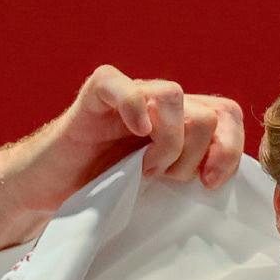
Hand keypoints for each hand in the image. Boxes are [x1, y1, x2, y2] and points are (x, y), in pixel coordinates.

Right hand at [0, 66, 244, 258]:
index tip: (211, 185)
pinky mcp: (94, 97)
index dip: (230, 149)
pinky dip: (135, 108)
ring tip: (146, 170)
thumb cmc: (106, 193)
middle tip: (167, 181)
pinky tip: (134, 133)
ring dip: (168, 142)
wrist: (49, 192)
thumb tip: (230, 186)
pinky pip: (122, 85)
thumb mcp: (164, 190)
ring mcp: (128, 96)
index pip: (227, 114)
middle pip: (207, 112)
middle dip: (194, 156)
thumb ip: (195, 176)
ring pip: (174, 96)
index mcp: (180, 123)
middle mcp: (159, 104)